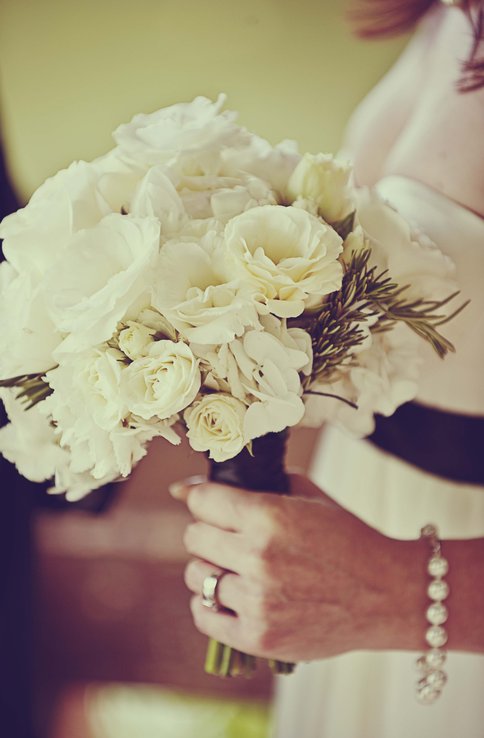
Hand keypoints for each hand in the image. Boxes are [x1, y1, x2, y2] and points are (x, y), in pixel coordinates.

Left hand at [171, 474, 423, 661]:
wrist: (386, 594)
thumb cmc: (345, 538)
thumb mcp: (307, 496)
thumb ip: (252, 484)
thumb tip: (182, 488)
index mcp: (269, 515)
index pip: (201, 501)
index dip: (206, 501)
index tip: (215, 507)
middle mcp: (259, 557)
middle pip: (193, 537)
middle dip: (209, 533)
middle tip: (232, 539)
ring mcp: (258, 601)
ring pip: (195, 576)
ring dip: (211, 569)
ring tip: (238, 569)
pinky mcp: (259, 638)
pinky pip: (204, 616)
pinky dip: (210, 605)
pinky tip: (232, 596)